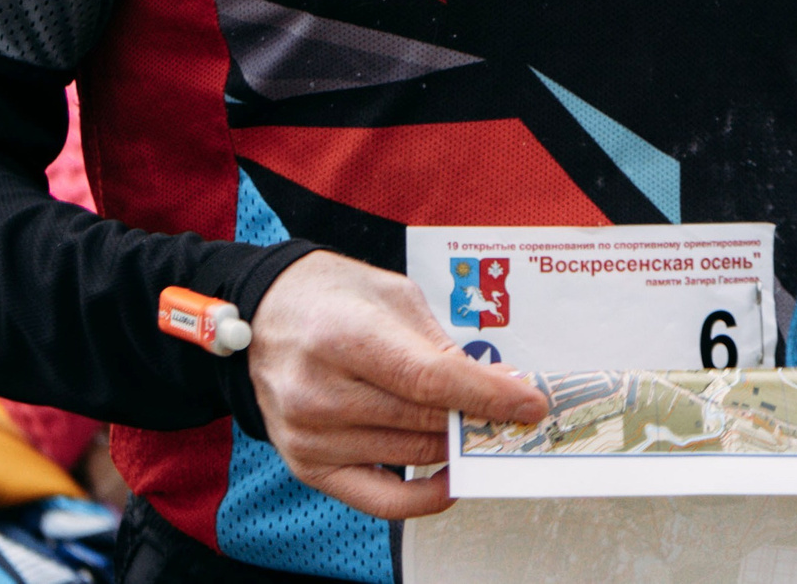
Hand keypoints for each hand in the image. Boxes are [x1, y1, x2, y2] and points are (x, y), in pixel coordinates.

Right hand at [246, 251, 546, 520]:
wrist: (267, 313)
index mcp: (341, 335)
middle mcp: (318, 390)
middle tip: (514, 410)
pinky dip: (424, 496)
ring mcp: (309, 434)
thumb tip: (499, 386)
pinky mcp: (308, 464)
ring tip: (477, 424)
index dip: (487, 395)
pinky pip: (380, 499)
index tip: (529, 403)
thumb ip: (441, 345)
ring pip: (412, 454)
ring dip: (455, 443)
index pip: (429, 379)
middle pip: (424, 419)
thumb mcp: (393, 296)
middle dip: (480, 416)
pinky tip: (450, 475)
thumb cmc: (333, 297)